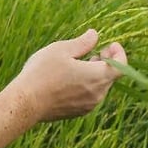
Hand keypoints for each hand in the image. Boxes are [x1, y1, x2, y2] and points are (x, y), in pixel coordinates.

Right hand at [6, 29, 124, 122]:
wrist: (26, 103)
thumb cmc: (43, 73)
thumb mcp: (62, 50)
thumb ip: (83, 43)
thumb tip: (95, 35)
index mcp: (97, 76)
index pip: (121, 66)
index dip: (119, 53)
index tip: (111, 44)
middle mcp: (97, 94)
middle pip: (110, 76)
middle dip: (106, 62)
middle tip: (97, 51)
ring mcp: (88, 106)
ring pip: (100, 87)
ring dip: (96, 73)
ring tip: (82, 63)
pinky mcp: (78, 112)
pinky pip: (90, 96)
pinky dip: (88, 85)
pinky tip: (72, 78)